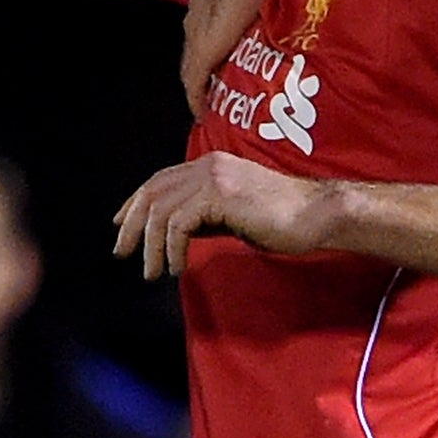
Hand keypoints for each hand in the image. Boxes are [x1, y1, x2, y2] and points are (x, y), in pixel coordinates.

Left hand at [112, 152, 335, 278]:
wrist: (316, 215)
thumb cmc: (281, 219)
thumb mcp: (233, 214)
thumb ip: (204, 215)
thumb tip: (174, 231)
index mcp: (210, 165)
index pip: (159, 180)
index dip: (136, 202)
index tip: (121, 225)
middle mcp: (207, 165)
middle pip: (153, 192)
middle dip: (133, 224)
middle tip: (122, 252)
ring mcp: (214, 177)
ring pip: (162, 211)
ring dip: (151, 246)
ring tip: (151, 272)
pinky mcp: (220, 195)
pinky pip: (179, 224)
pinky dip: (171, 249)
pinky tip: (175, 267)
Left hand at [181, 0, 279, 118]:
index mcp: (206, 2)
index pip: (203, 34)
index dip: (210, 53)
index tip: (220, 68)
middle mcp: (195, 19)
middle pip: (193, 55)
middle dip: (204, 74)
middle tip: (219, 94)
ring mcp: (196, 36)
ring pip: (192, 71)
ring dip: (202, 89)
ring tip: (214, 106)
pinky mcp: (202, 52)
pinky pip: (195, 84)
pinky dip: (198, 100)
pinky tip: (204, 115)